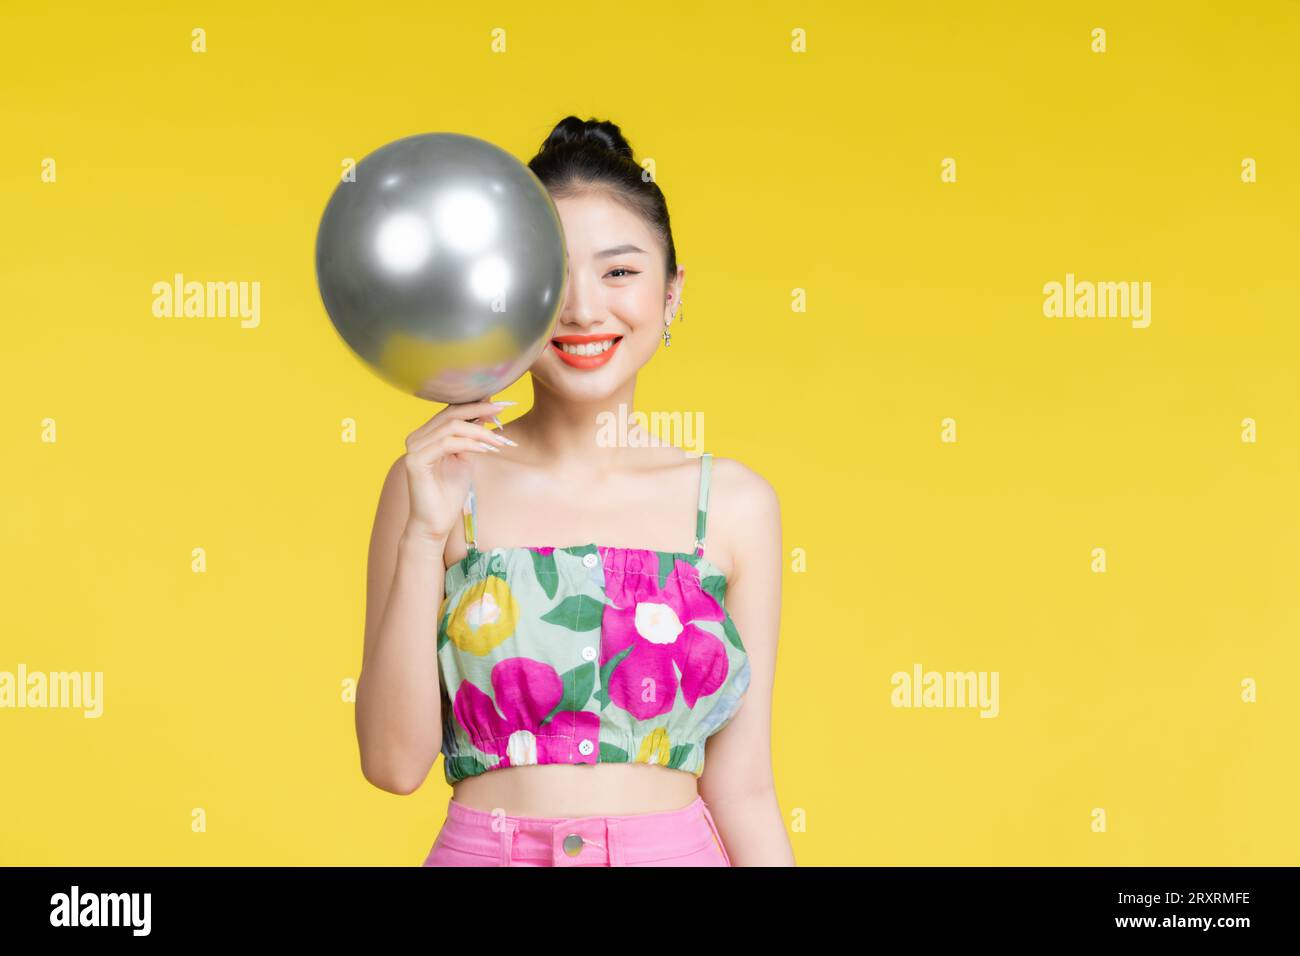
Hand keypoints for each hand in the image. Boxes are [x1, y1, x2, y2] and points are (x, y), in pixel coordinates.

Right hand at [401, 398, 514, 541]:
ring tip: (499, 440)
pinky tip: (486, 449)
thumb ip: (471, 438)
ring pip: (450, 427)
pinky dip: (469, 443)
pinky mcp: (415, 461)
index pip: (451, 411)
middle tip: (503, 409)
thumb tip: (486, 414)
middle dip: (480, 410)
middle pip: (450, 414)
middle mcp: (416, 438)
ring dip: (479, 431)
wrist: (435, 523)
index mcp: (426, 435)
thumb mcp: (465, 459)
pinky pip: (446, 444)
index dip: (476, 405)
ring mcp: (413, 449)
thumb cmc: (449, 493)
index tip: (500, 404)